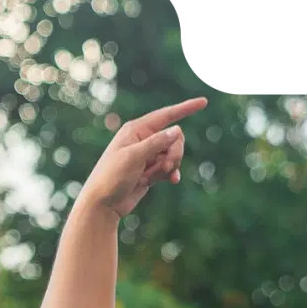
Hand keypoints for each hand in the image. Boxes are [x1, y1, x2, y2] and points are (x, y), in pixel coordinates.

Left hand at [75, 96, 206, 220]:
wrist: (102, 205)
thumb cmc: (111, 178)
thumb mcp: (133, 158)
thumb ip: (156, 143)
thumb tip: (177, 130)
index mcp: (135, 130)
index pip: (165, 115)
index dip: (185, 108)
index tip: (204, 102)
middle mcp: (143, 140)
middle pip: (175, 138)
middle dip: (174, 153)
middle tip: (165, 168)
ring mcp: (147, 156)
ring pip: (174, 154)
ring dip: (166, 168)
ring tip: (149, 178)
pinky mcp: (150, 170)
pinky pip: (170, 168)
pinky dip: (170, 174)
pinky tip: (172, 181)